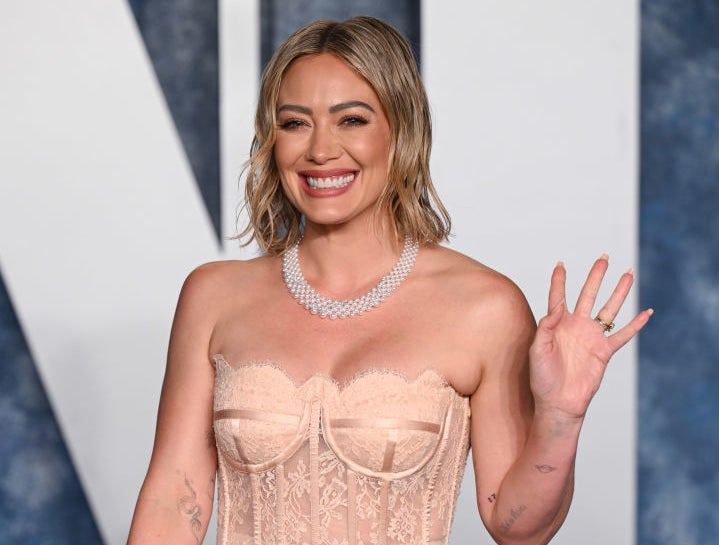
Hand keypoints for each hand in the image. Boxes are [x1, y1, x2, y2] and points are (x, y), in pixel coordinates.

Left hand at [529, 255, 651, 420]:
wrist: (558, 402)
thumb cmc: (542, 378)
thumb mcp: (537, 351)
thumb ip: (545, 328)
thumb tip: (556, 308)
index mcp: (556, 324)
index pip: (558, 297)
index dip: (559, 281)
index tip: (560, 264)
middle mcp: (575, 326)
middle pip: (588, 294)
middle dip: (596, 276)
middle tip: (603, 257)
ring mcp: (591, 337)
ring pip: (608, 309)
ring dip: (618, 292)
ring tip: (628, 274)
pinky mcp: (604, 351)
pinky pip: (623, 334)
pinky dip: (636, 324)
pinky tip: (647, 312)